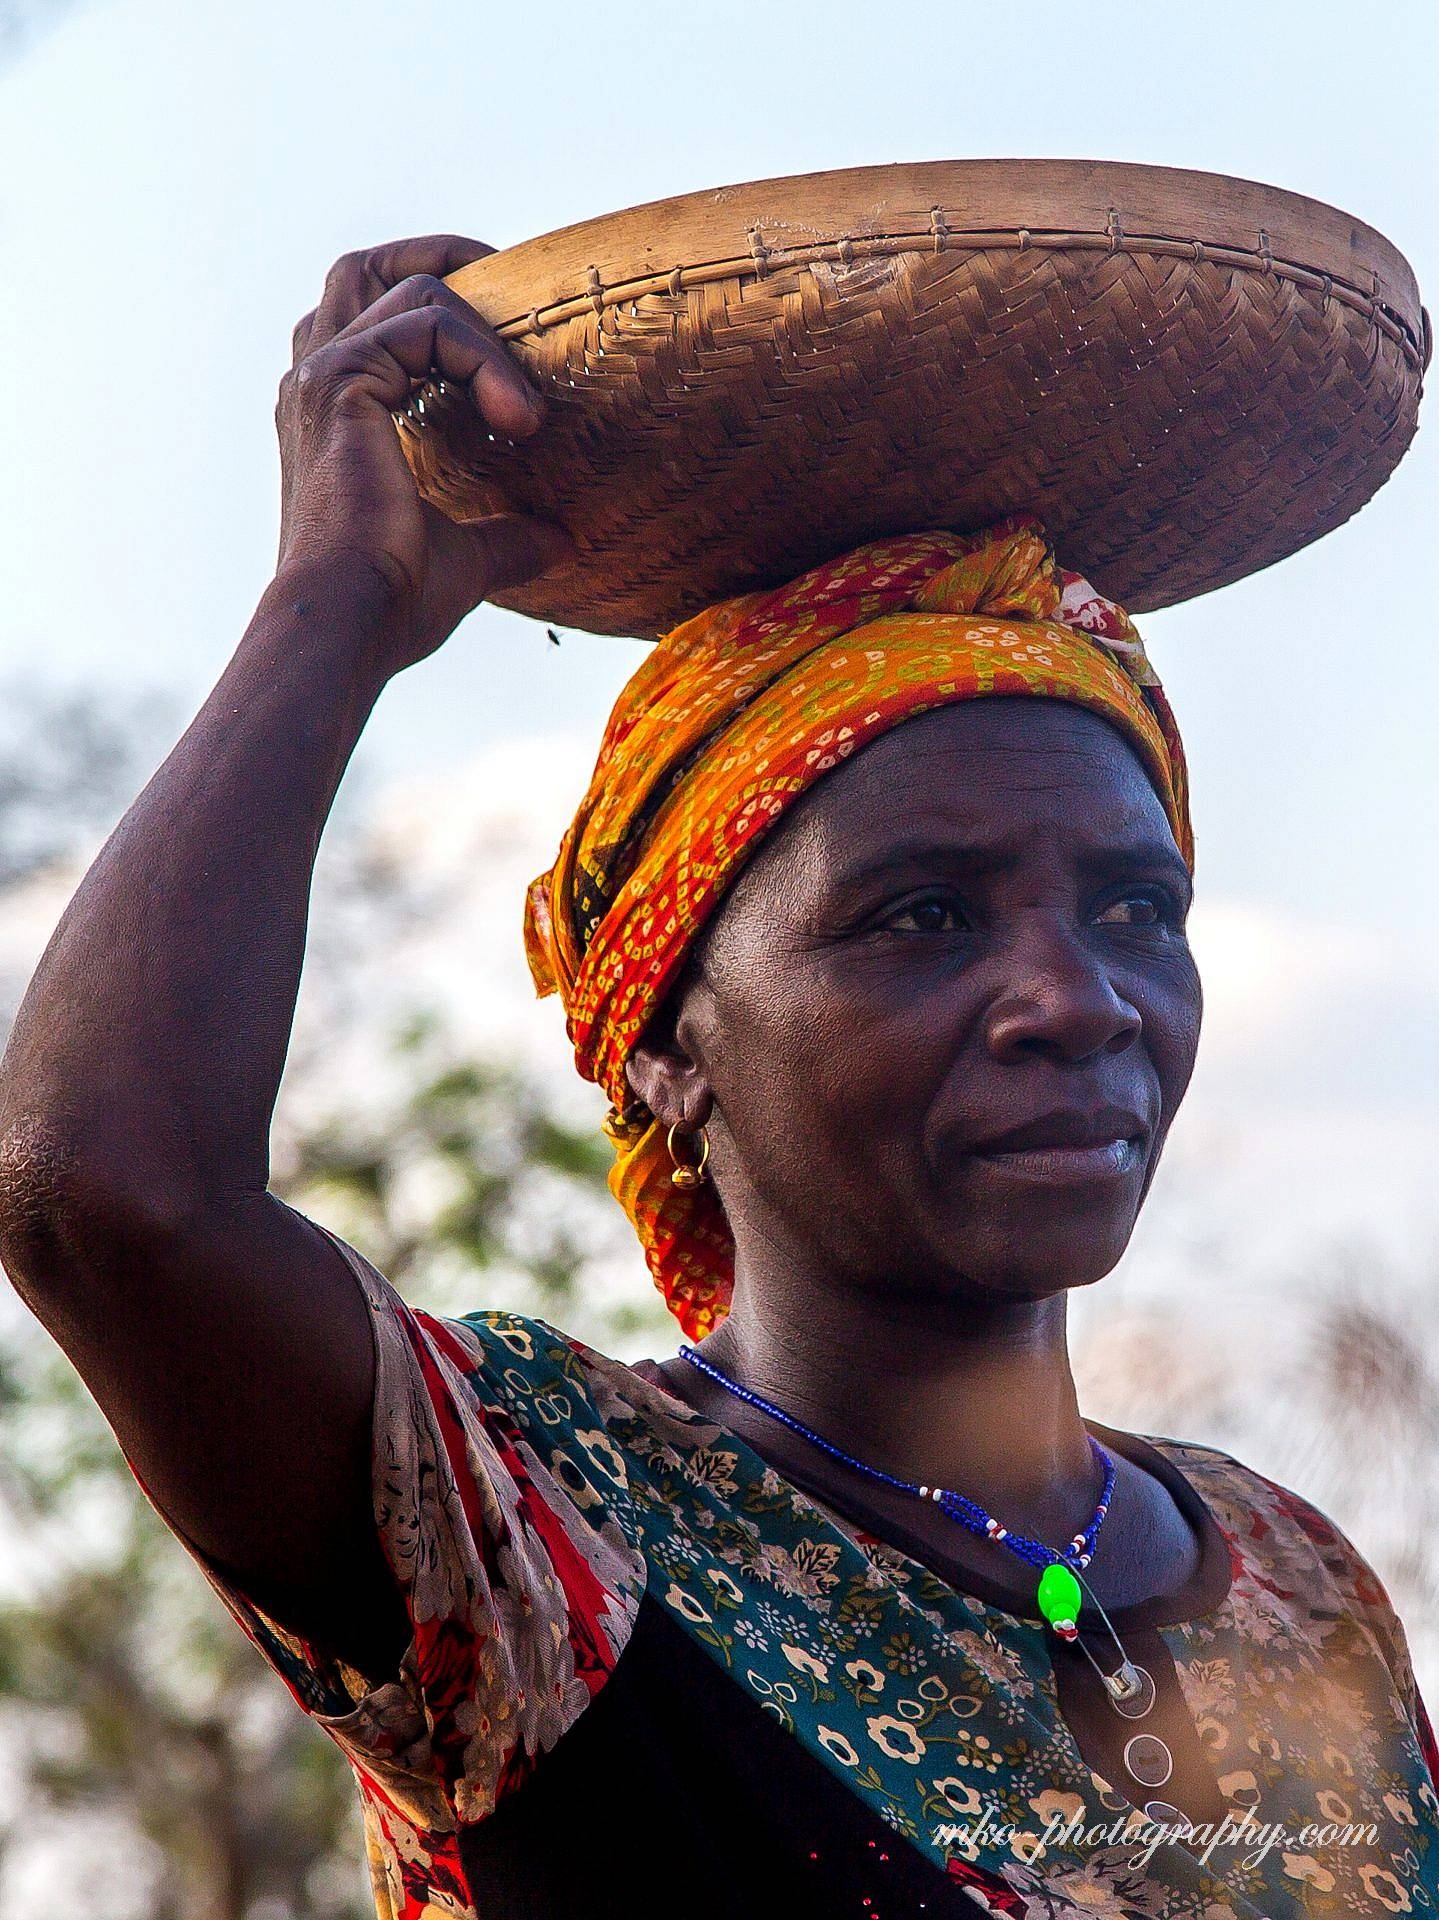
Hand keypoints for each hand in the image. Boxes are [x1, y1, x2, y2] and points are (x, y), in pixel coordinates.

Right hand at [275, 234, 573, 672]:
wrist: (352, 625)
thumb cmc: (393, 601)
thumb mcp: (466, 559)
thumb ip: (508, 539)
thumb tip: (562, 542)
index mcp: (335, 411)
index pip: (377, 315)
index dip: (447, 310)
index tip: (514, 342)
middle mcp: (317, 381)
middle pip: (366, 267)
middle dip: (446, 261)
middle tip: (516, 297)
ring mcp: (323, 375)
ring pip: (408, 289)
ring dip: (483, 323)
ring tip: (527, 399)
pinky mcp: (342, 381)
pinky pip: (426, 325)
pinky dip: (482, 358)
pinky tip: (518, 420)